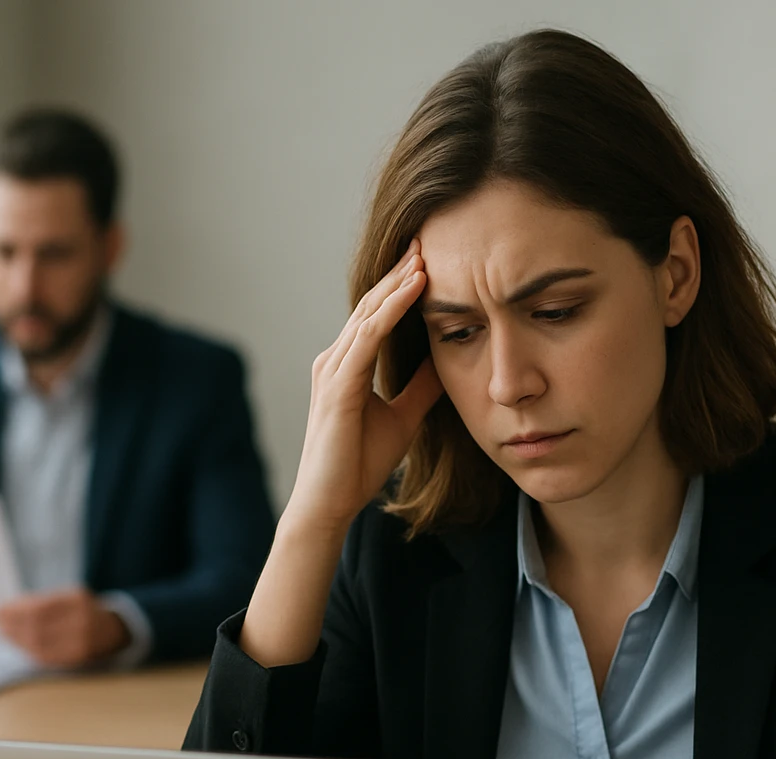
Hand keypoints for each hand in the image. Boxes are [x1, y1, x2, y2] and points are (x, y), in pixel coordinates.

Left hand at [0, 588, 129, 667]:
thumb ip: (42, 602)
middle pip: (37, 627)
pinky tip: (18, 643)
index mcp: (77, 600)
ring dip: (16, 639)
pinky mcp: (78, 658)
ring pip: (39, 644)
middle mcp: (82, 621)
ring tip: (3, 631)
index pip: (38, 608)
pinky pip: (46, 656)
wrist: (112, 630)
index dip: (15, 611)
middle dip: (12, 625)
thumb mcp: (68, 597)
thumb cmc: (82, 610)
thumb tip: (6, 611)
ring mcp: (81, 641)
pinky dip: (28, 650)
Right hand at [283, 238, 444, 532]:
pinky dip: (392, 309)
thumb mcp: (402, 417)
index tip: (430, 260)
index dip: (401, 287)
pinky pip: (368, 336)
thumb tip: (445, 361)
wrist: (330, 503)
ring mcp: (333, 369)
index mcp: (347, 366)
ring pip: (369, 313)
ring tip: (426, 254)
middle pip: (371, 304)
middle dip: (400, 271)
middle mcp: (334, 360)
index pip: (377, 315)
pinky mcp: (339, 384)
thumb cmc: (357, 465)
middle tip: (427, 238)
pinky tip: (415, 288)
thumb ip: (418, 388)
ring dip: (398, 282)